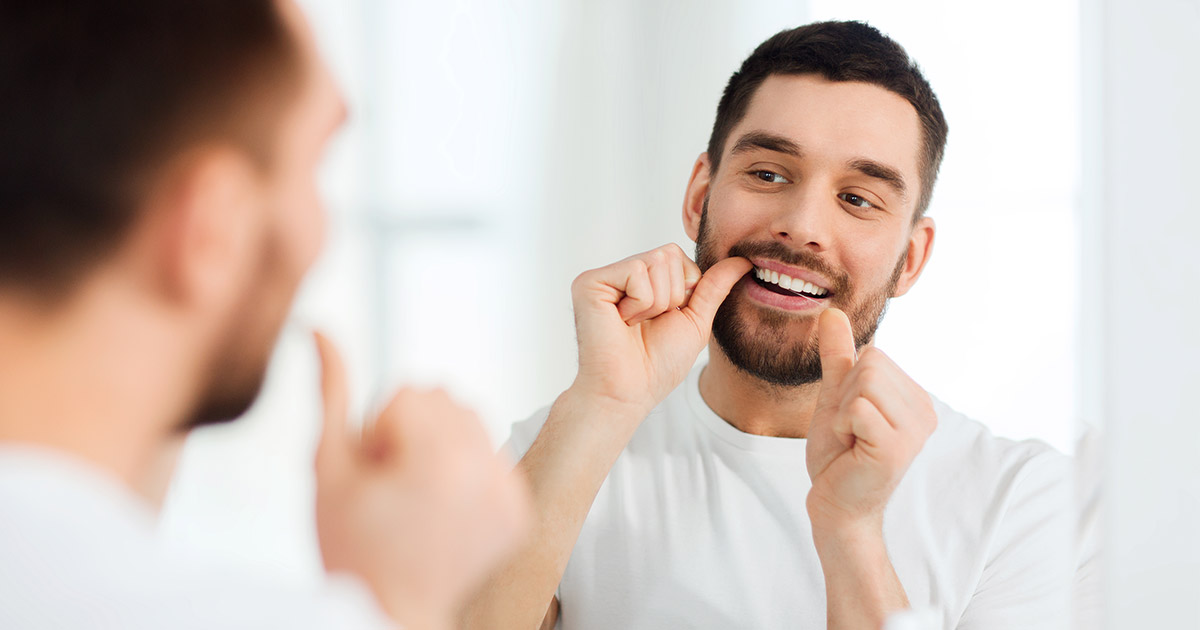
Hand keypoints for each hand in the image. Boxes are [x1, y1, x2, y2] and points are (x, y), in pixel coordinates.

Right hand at [311, 332, 530, 629]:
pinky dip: (467, 470)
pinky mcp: (520, 510)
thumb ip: (331, 391)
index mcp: (440, 460)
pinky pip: (493, 453)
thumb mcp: (328, 467)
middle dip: (412, 430)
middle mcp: (485, 473)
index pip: (409, 392)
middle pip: (444, 398)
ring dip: (440, 444)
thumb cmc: (351, 549)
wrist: (392, 612)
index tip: (375, 475)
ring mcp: (508, 493)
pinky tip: (442, 508)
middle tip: (394, 485)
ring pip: (471, 420)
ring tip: (417, 495)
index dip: (378, 430)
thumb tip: (321, 330)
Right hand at [569, 243, 751, 414]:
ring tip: (634, 325)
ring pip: (655, 261)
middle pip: (669, 254)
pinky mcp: (589, 282)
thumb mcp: (695, 320)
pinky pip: (636, 272)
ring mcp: (603, 277)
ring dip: (657, 303)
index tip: (663, 319)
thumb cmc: (658, 364)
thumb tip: (743, 260)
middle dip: (671, 295)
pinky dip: (640, 304)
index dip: (684, 290)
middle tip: (647, 323)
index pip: (678, 256)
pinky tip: (621, 322)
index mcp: (642, 280)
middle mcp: (620, 274)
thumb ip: (714, 287)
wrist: (630, 391)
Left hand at [805, 309, 936, 529]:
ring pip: (863, 382)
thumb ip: (838, 356)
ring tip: (853, 440)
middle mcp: (925, 411)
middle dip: (845, 396)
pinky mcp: (896, 448)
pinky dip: (842, 426)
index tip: (853, 419)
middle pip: (871, 362)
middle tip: (851, 432)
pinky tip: (852, 450)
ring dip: (843, 412)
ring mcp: (915, 430)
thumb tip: (831, 312)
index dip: (849, 384)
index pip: (874, 354)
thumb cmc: (838, 454)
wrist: (835, 503)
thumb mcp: (835, 396)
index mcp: (916, 398)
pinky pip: (856, 408)